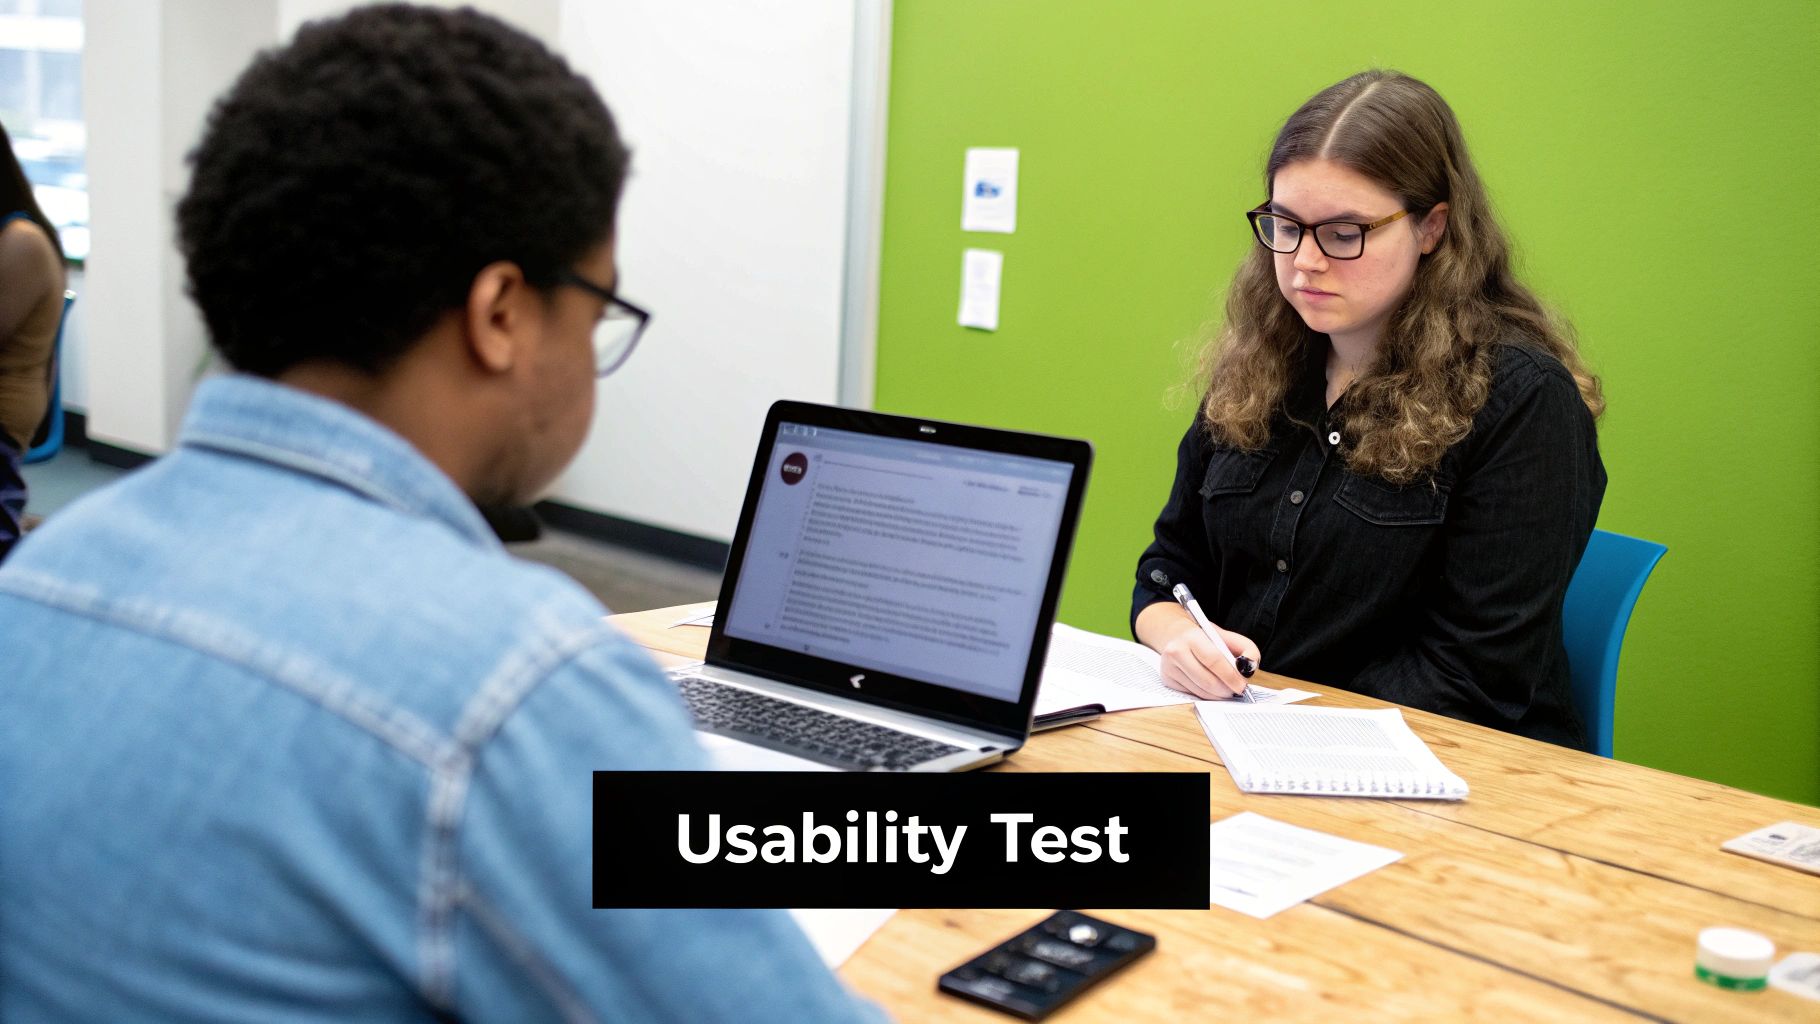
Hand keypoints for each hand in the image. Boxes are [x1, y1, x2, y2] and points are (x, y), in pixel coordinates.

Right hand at [1135, 603, 1261, 699]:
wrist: (1177, 635)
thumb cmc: (1206, 638)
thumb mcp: (1228, 637)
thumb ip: (1247, 649)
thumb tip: (1249, 668)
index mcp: (1192, 637)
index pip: (1213, 660)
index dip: (1230, 676)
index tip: (1242, 685)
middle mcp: (1176, 651)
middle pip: (1206, 680)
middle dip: (1226, 689)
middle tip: (1237, 690)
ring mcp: (1169, 667)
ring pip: (1200, 691)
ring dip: (1218, 695)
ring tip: (1227, 689)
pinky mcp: (1167, 680)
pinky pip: (1192, 695)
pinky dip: (1207, 695)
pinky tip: (1212, 689)